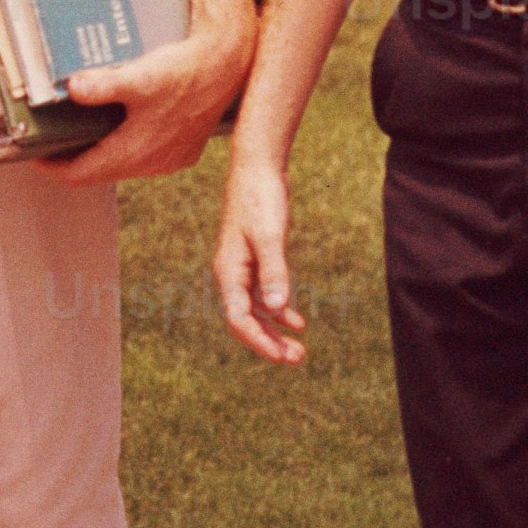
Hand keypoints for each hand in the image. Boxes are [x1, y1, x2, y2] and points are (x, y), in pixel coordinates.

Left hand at [38, 4, 257, 186]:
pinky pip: (145, 156)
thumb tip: (72, 89)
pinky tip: (122, 122)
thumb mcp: (139, 76)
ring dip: (102, 151)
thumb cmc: (185, 71)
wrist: (228, 66)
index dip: (52, 167)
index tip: (35, 155)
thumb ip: (102, 85)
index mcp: (134, 153)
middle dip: (74, 158)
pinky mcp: (184, 150)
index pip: (80, 175)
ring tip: (83, 129)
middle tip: (54, 139)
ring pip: (123, 164)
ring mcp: (170, 160)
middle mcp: (151, 164)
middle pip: (100, 171)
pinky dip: (126, 144)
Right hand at [213, 143, 303, 361]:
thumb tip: (277, 309)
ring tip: (299, 350)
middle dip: (269, 343)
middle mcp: (232, 275)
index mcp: (229, 272)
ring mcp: (244, 269)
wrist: (258, 168)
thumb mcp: (270, 235)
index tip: (282, 356)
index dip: (259, 341)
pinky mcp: (256, 260)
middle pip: (246, 321)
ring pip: (257, 311)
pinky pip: (265, 295)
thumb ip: (274, 271)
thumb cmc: (260, 198)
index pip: (238, 319)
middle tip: (297, 359)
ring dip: (276, 331)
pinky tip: (297, 321)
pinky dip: (280, 310)